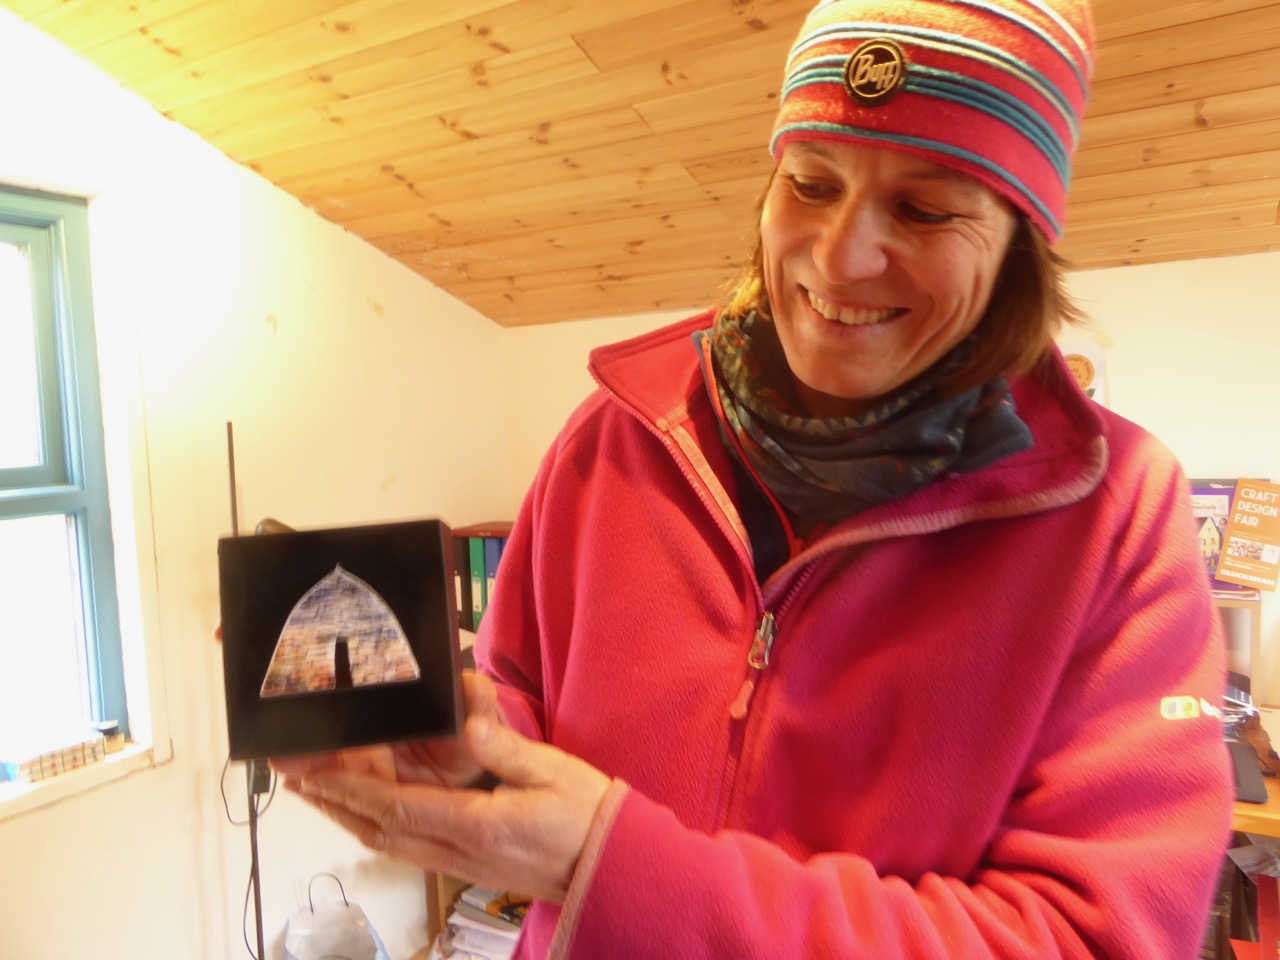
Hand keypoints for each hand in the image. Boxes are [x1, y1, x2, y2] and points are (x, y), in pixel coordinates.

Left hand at [279, 674, 611, 902]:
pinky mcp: (471, 869)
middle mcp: (461, 852)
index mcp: (478, 824)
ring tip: (323, 798)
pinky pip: (412, 851)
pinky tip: (374, 817)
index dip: (351, 790)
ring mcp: (464, 865)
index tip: (315, 774)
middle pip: (381, 832)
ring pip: (392, 846)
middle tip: (298, 784)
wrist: (612, 870)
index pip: (398, 807)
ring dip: (352, 820)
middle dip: (336, 806)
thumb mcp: (553, 770)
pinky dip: (381, 831)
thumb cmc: (588, 816)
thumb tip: (464, 721)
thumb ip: (503, 747)